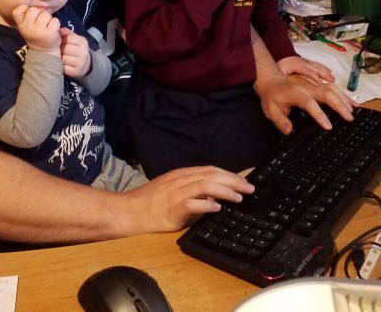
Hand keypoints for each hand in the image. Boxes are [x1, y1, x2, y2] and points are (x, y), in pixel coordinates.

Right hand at [12, 5, 60, 53]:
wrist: (44, 52)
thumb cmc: (36, 34)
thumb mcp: (27, 26)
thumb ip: (28, 15)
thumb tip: (40, 4)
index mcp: (21, 25)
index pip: (17, 10)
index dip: (24, 9)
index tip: (29, 17)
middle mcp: (27, 28)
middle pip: (34, 10)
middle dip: (40, 14)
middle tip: (41, 23)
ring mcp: (38, 31)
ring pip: (45, 14)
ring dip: (49, 19)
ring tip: (47, 27)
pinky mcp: (49, 33)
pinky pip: (55, 20)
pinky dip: (56, 24)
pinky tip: (52, 30)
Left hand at [59, 28, 91, 77]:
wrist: (86, 64)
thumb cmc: (76, 49)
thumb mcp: (75, 39)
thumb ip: (66, 33)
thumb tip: (58, 30)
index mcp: (82, 41)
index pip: (67, 38)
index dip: (61, 40)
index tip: (60, 42)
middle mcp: (83, 52)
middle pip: (65, 49)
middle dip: (59, 50)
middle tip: (59, 51)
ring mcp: (80, 63)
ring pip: (63, 59)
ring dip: (59, 58)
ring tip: (60, 58)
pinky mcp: (76, 72)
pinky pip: (63, 68)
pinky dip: (60, 66)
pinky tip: (62, 64)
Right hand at [124, 166, 253, 232]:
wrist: (131, 210)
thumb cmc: (151, 202)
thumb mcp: (173, 189)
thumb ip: (192, 190)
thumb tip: (214, 196)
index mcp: (182, 174)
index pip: (210, 170)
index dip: (228, 174)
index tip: (243, 181)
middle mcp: (181, 180)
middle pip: (211, 175)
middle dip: (233, 181)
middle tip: (249, 188)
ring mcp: (176, 193)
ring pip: (205, 186)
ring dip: (225, 191)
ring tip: (239, 197)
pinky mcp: (172, 208)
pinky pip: (192, 203)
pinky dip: (206, 204)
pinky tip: (217, 208)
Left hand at [255, 74, 354, 135]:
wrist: (271, 82)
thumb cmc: (272, 98)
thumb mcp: (270, 110)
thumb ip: (280, 120)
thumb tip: (289, 131)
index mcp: (296, 94)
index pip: (309, 103)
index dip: (319, 114)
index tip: (328, 126)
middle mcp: (307, 88)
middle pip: (326, 92)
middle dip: (339, 104)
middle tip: (349, 118)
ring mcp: (313, 86)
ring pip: (332, 88)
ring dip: (344, 99)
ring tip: (354, 112)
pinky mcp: (318, 87)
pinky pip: (333, 88)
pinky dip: (344, 96)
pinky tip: (353, 104)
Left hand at [277, 55, 334, 84]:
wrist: (280, 54)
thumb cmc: (280, 65)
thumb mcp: (279, 71)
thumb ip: (284, 78)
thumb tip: (290, 87)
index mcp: (296, 64)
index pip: (306, 71)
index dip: (314, 76)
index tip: (321, 83)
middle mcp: (303, 62)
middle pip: (315, 68)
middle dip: (324, 75)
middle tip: (332, 82)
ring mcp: (306, 61)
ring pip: (317, 66)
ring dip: (326, 72)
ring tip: (333, 79)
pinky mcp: (308, 61)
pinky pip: (318, 64)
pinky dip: (325, 68)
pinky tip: (330, 72)